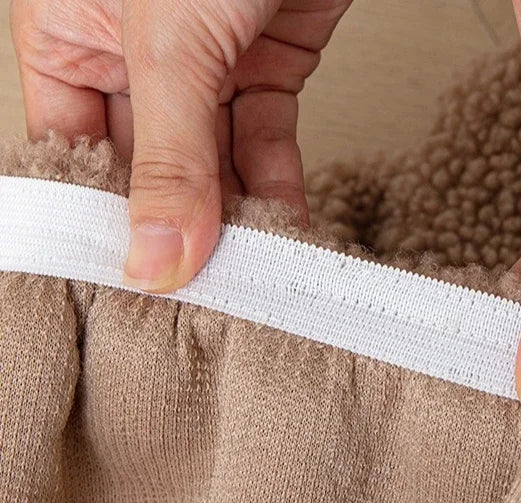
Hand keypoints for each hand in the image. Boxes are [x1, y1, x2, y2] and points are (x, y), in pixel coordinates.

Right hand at [11, 0, 350, 291]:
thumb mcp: (170, 40)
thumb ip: (168, 155)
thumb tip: (155, 257)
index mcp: (68, 29)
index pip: (70, 151)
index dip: (98, 220)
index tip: (128, 282)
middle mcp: (131, 51)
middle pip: (146, 167)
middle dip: (176, 228)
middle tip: (198, 289)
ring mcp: (203, 60)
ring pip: (211, 164)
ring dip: (234, 218)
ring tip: (251, 272)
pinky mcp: (265, 62)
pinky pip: (265, 141)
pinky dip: (277, 185)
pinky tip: (286, 229)